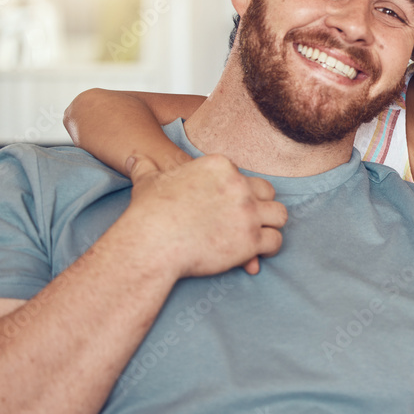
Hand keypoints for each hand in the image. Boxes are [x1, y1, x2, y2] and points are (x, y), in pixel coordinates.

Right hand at [115, 154, 286, 280]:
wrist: (152, 243)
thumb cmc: (148, 212)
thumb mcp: (147, 182)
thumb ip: (146, 168)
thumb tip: (134, 159)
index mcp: (220, 166)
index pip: (242, 176)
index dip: (236, 192)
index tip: (226, 207)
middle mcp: (239, 185)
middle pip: (266, 192)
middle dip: (259, 205)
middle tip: (246, 220)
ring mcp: (248, 212)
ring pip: (279, 214)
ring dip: (271, 225)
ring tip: (260, 235)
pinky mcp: (252, 239)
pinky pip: (276, 240)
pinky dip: (269, 248)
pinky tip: (258, 254)